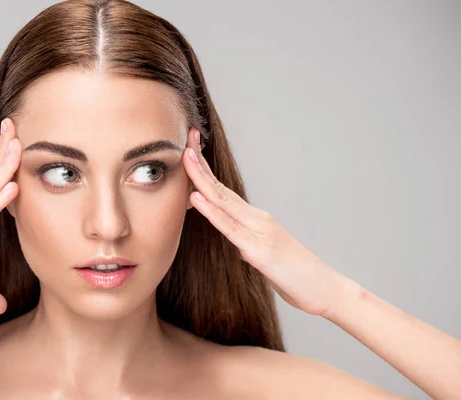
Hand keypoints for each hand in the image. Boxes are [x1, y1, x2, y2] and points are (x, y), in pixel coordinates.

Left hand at [182, 128, 359, 316]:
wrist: (325, 289)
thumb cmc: (296, 275)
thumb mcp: (264, 257)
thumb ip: (248, 245)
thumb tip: (236, 244)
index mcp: (255, 220)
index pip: (223, 191)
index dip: (205, 171)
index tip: (190, 150)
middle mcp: (257, 219)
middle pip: (221, 188)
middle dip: (201, 164)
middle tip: (186, 139)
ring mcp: (259, 232)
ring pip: (224, 201)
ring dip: (202, 179)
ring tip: (186, 157)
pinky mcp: (260, 250)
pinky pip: (230, 228)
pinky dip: (212, 212)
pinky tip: (197, 198)